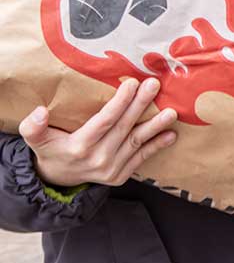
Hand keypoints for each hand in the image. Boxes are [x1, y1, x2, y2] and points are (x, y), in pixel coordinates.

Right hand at [18, 78, 177, 188]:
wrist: (59, 179)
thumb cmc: (51, 150)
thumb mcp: (36, 139)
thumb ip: (33, 127)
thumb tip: (39, 111)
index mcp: (79, 146)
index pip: (105, 120)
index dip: (120, 102)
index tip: (132, 83)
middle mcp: (98, 158)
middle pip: (124, 127)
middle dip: (141, 105)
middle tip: (154, 85)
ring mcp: (112, 169)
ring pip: (137, 142)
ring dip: (156, 127)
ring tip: (171, 112)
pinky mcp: (121, 176)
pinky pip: (141, 158)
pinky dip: (157, 146)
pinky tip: (171, 134)